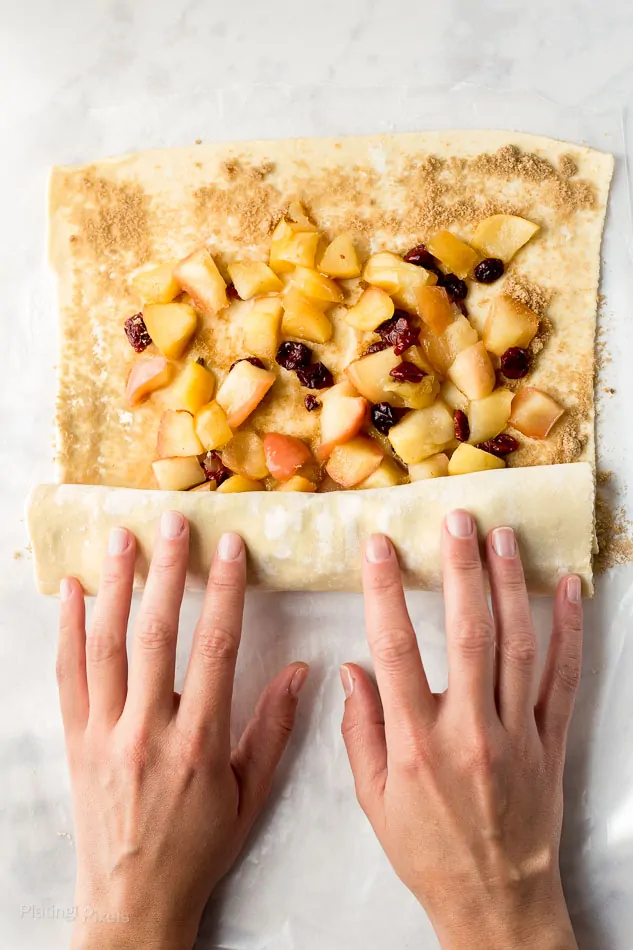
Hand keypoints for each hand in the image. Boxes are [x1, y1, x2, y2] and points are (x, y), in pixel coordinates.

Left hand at [57, 514, 307, 949]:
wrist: (134, 902)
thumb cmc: (198, 848)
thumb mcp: (249, 794)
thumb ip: (273, 729)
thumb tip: (302, 671)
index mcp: (199, 742)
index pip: (215, 648)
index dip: (225, 591)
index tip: (229, 547)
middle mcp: (148, 730)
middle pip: (157, 635)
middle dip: (168, 571)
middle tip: (173, 522)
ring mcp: (104, 733)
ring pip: (108, 646)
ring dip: (117, 586)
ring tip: (122, 537)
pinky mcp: (75, 741)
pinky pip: (69, 677)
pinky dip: (69, 630)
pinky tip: (73, 592)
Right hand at [341, 511, 580, 949]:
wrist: (496, 900)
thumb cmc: (428, 851)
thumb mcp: (374, 800)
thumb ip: (359, 731)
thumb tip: (349, 670)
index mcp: (417, 744)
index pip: (396, 650)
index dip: (385, 592)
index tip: (379, 547)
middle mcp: (469, 731)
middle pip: (467, 636)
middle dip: (460, 570)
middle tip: (455, 520)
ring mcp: (517, 734)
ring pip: (517, 646)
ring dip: (510, 586)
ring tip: (501, 537)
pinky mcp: (550, 742)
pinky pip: (564, 678)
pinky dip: (568, 630)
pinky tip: (567, 589)